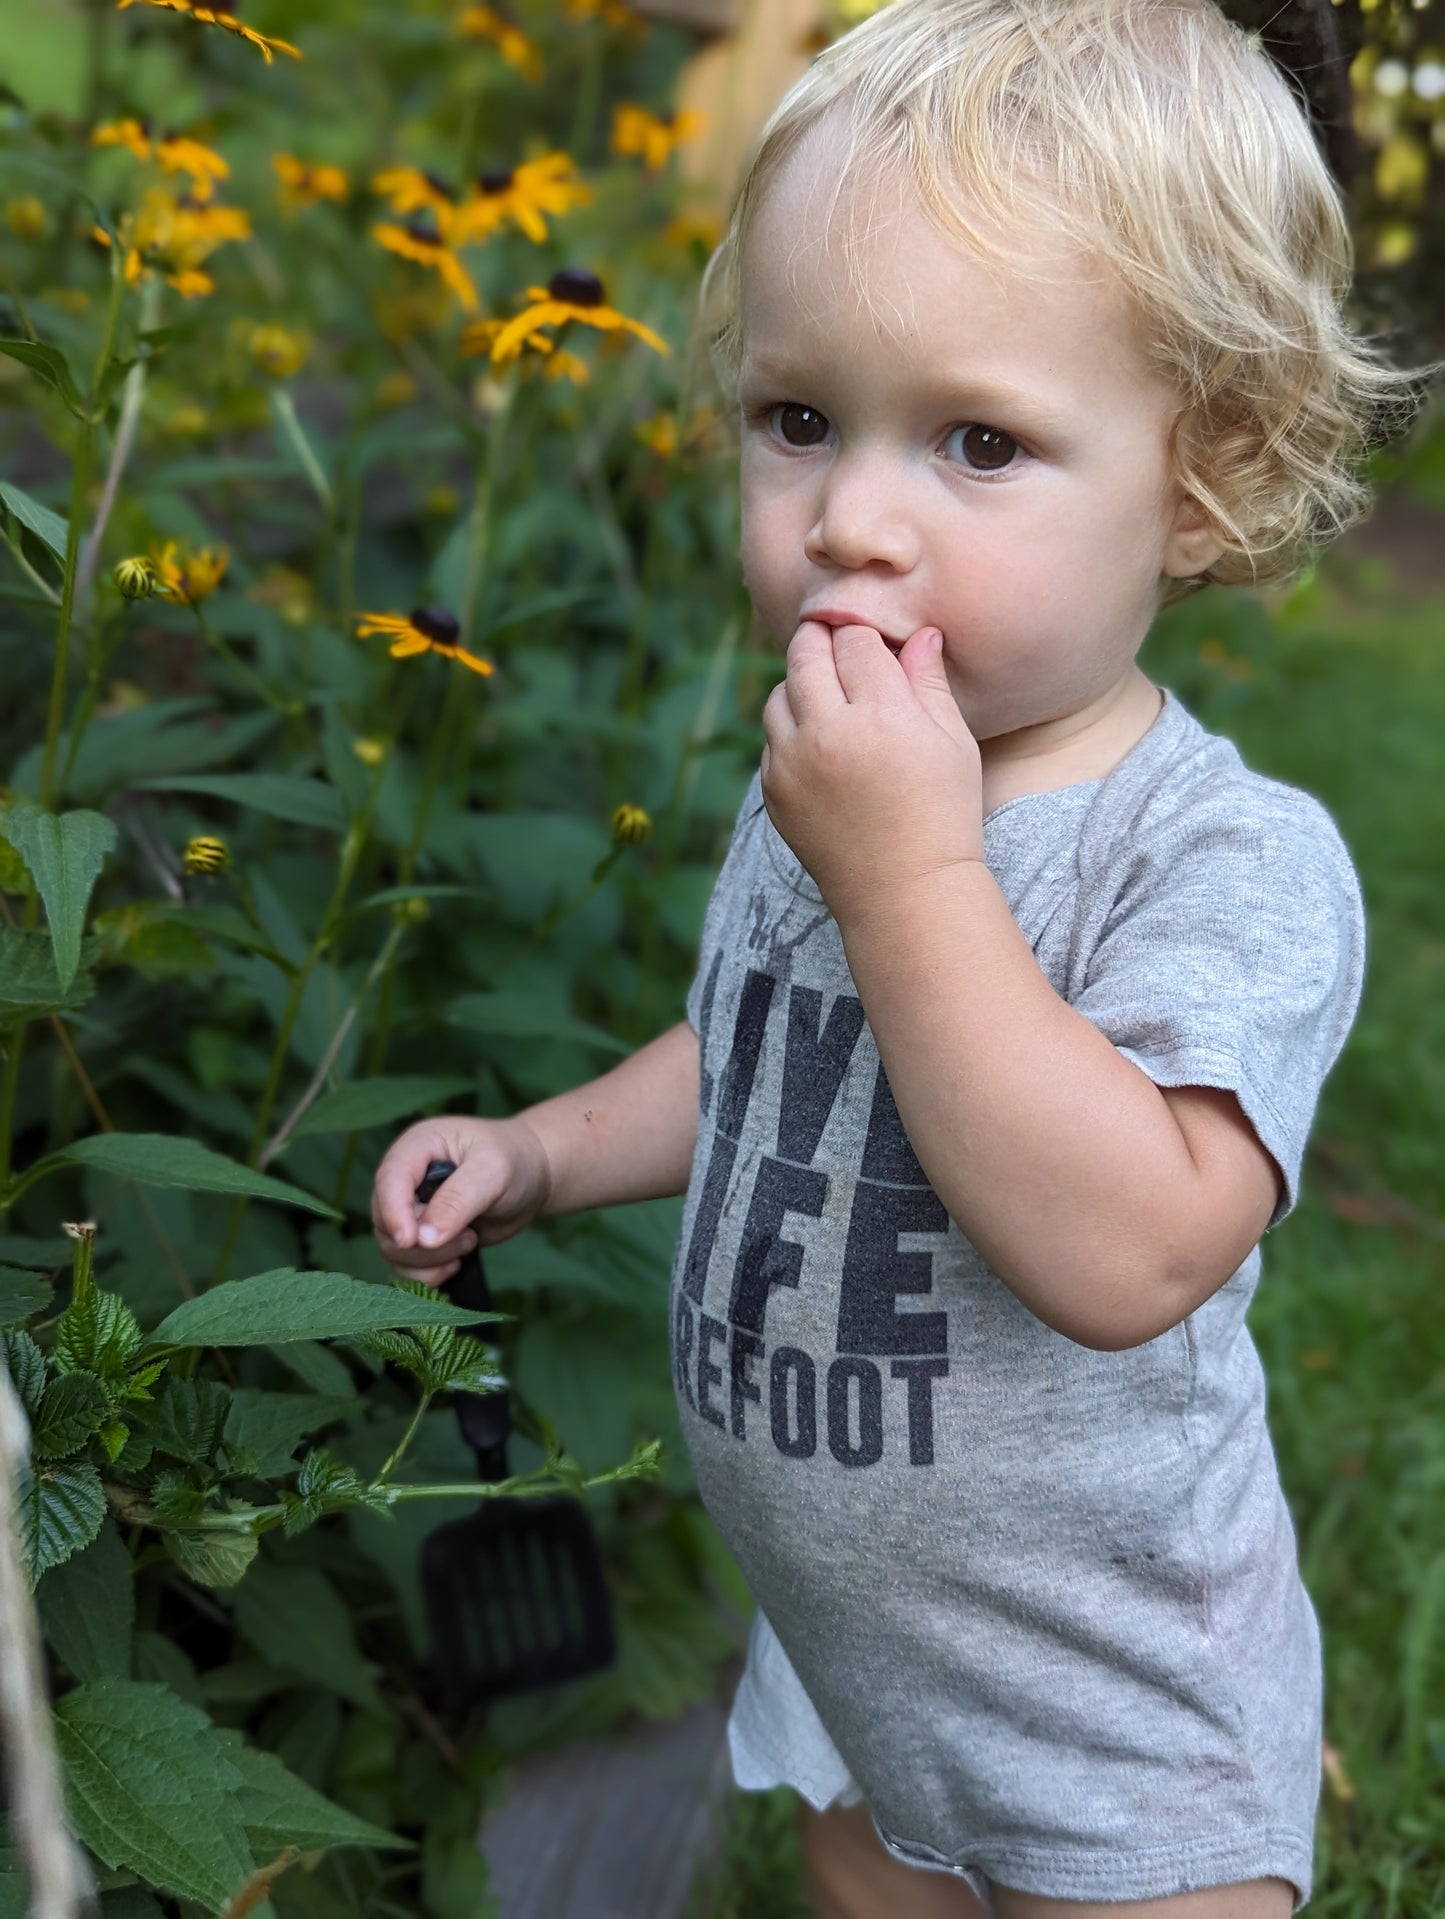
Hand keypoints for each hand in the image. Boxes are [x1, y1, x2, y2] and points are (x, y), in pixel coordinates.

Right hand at [370, 1115, 552, 1285]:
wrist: (533, 1177)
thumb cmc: (515, 1160)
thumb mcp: (494, 1172)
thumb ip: (459, 1200)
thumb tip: (423, 1238)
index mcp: (417, 1147)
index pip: (389, 1180)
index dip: (394, 1212)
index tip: (410, 1240)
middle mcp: (406, 1178)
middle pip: (386, 1220)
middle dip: (422, 1243)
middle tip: (468, 1239)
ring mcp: (411, 1208)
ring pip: (393, 1248)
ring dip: (428, 1260)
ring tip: (469, 1243)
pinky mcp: (422, 1235)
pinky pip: (406, 1265)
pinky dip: (427, 1274)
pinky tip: (456, 1264)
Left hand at [760, 620, 985, 924]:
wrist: (905, 891)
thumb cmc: (943, 815)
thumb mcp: (953, 743)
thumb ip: (929, 681)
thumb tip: (920, 633)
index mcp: (881, 715)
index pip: (855, 641)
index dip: (864, 635)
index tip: (870, 640)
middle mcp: (828, 734)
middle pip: (805, 655)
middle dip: (819, 640)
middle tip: (833, 641)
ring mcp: (793, 765)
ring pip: (778, 695)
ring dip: (799, 685)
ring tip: (827, 694)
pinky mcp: (774, 792)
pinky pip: (771, 741)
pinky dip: (790, 731)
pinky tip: (820, 743)